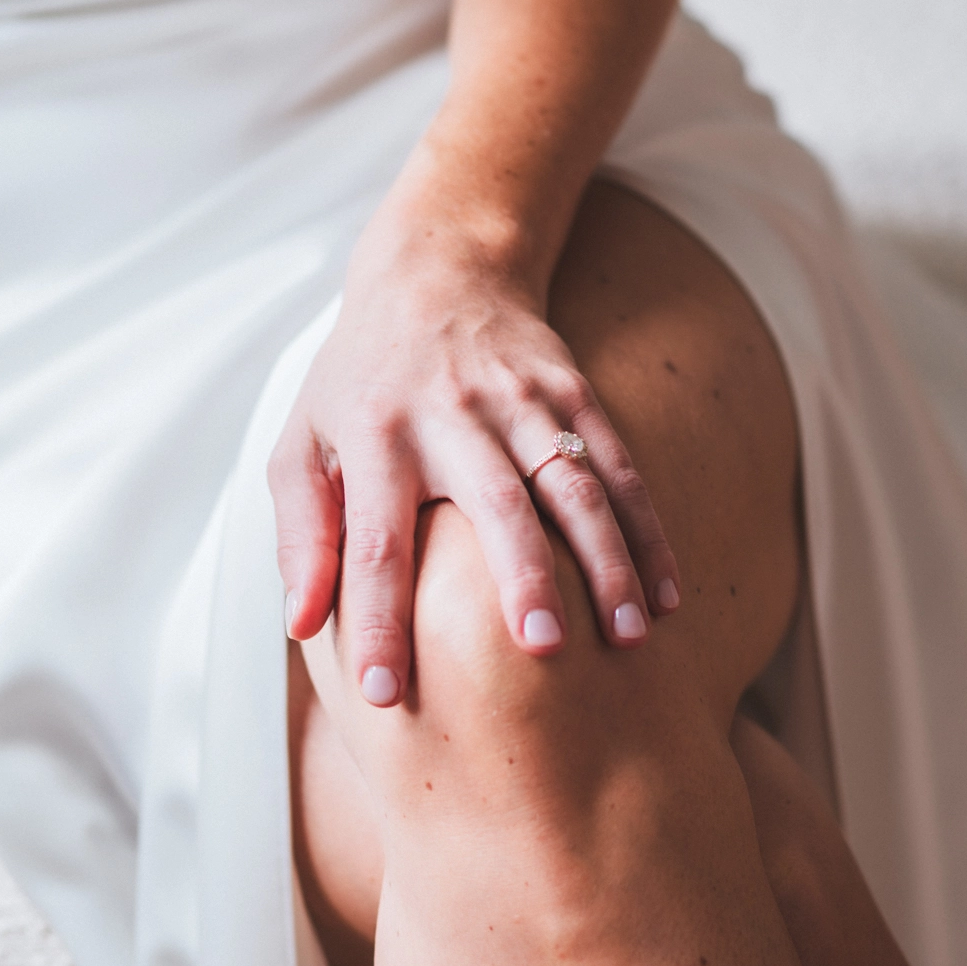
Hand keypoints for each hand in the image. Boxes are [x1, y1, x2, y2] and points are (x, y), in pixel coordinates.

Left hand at [268, 202, 681, 706]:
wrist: (434, 270)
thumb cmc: (357, 382)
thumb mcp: (301, 442)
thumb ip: (300, 533)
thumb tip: (300, 623)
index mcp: (372, 435)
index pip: (372, 540)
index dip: (378, 618)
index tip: (385, 695)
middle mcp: (448, 414)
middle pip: (490, 503)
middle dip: (519, 576)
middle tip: (539, 652)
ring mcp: (518, 399)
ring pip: (572, 485)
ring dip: (605, 561)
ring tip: (627, 636)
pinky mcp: (572, 391)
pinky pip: (617, 468)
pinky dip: (646, 532)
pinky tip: (666, 596)